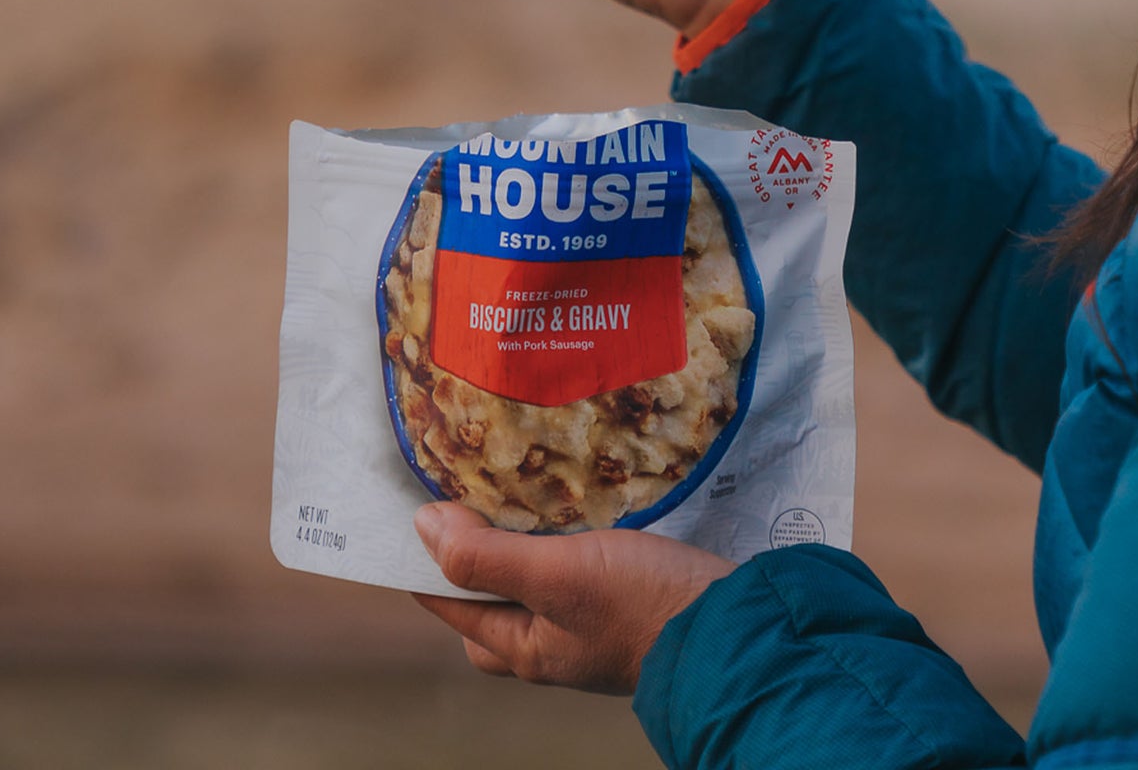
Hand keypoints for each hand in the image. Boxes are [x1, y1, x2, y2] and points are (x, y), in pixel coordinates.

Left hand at [412, 502, 734, 693]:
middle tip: (465, 497)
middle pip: (485, 601)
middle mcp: (547, 643)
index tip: (409, 502)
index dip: (424, 556)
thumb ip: (489, 556)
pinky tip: (569, 512)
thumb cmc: (640, 603)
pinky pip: (568, 573)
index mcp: (520, 646)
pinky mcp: (618, 605)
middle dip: (468, 554)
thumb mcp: (557, 574)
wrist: (728, 626)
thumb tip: (423, 526)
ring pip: (529, 584)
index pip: (449, 601)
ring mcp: (584, 627)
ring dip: (515, 542)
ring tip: (513, 491)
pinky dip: (555, 544)